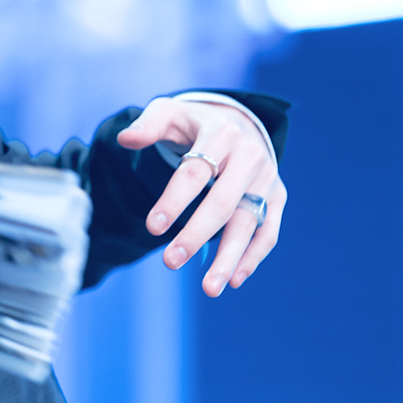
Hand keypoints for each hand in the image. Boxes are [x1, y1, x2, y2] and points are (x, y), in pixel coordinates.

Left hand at [115, 98, 285, 297]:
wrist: (238, 121)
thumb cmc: (194, 123)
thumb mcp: (169, 113)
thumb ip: (148, 125)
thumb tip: (125, 138)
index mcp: (221, 135)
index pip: (195, 172)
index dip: (173, 200)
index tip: (152, 227)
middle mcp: (250, 157)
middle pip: (222, 202)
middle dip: (196, 235)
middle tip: (170, 262)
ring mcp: (267, 179)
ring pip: (249, 223)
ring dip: (230, 258)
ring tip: (210, 289)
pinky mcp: (277, 197)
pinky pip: (268, 231)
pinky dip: (253, 257)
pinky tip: (234, 280)